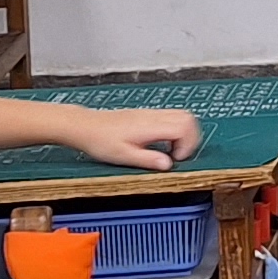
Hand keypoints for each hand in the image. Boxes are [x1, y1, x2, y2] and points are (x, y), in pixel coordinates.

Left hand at [68, 106, 198, 168]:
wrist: (85, 126)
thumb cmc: (100, 141)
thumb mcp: (123, 156)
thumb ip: (148, 160)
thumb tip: (168, 165)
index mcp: (150, 126)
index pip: (184, 127)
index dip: (188, 145)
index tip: (177, 159)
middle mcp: (153, 116)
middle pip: (188, 118)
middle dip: (191, 138)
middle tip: (180, 155)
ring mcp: (151, 114)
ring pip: (181, 115)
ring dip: (184, 133)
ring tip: (172, 151)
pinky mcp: (147, 115)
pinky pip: (171, 116)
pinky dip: (175, 130)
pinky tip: (162, 144)